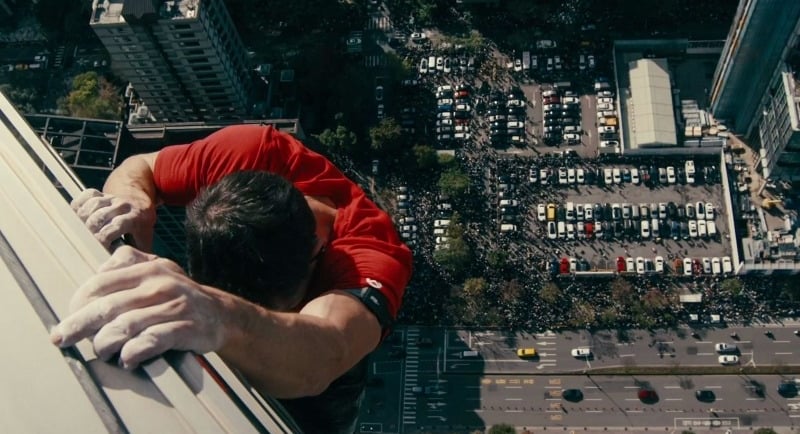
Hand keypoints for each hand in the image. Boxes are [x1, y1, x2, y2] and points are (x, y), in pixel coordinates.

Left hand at [50, 246, 227, 369]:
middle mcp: (161, 285)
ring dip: (106, 343)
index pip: (102, 283)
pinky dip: (135, 352)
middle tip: (62, 338)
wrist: (222, 314)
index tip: (68, 319)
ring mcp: (175, 307)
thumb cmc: (180, 294)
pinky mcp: (187, 329)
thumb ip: (130, 263)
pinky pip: (153, 341)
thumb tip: (99, 268)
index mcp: (149, 269)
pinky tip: (127, 359)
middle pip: (109, 306)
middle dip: (80, 324)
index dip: (79, 302)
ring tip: (100, 351)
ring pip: (127, 326)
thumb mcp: (159, 269)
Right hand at [71, 189, 155, 250]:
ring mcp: (112, 198)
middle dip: (89, 232)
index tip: (97, 249)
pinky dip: (80, 204)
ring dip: (83, 219)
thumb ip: (137, 255)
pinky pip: (87, 195)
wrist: (139, 203)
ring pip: (91, 206)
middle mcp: (123, 205)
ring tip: (81, 232)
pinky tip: (79, 216)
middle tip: (85, 243)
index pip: (114, 227)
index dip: (102, 239)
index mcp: (135, 218)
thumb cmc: (140, 228)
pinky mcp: (101, 193)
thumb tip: (128, 271)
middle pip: (98, 218)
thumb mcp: (144, 242)